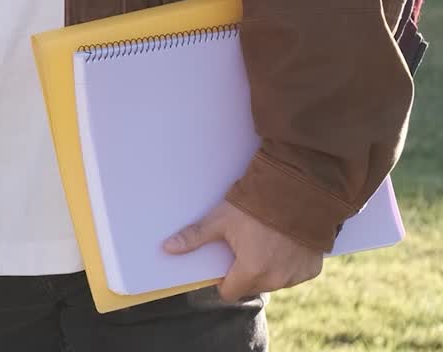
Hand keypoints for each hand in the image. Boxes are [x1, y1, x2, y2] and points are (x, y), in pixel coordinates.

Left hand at [163, 199, 322, 300]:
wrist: (298, 187)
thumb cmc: (256, 202)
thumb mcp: (221, 218)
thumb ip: (195, 236)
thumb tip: (167, 248)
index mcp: (251, 271)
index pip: (229, 291)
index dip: (224, 277)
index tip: (226, 258)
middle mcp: (276, 279)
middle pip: (251, 286)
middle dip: (246, 270)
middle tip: (247, 243)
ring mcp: (296, 275)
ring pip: (274, 281)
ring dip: (269, 267)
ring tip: (266, 238)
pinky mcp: (312, 268)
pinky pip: (295, 273)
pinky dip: (290, 262)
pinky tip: (286, 240)